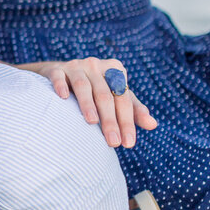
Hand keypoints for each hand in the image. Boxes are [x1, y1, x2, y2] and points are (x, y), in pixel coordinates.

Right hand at [42, 57, 156, 147]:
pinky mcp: (56, 69)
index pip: (123, 99)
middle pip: (105, 95)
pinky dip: (61, 86)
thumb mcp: (116, 96)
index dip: (127, 122)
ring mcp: (75, 66)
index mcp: (114, 69)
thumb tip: (153, 125)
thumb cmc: (95, 88)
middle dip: (110, 120)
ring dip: (88, 104)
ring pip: (83, 86)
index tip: (128, 144)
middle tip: (113, 142)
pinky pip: (59, 77)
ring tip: (92, 122)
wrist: (61, 74)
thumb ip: (133, 110)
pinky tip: (63, 98)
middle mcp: (96, 65)